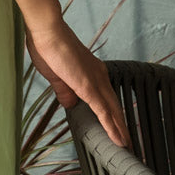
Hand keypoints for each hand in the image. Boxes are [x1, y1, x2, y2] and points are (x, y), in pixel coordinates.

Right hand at [25, 20, 131, 148]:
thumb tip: (70, 103)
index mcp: (90, 70)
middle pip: (114, 105)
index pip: (105, 96)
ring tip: (127, 145)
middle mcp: (98, 75)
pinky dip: (113, 128)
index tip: (116, 125)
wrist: (46, 29)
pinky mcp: (89, 88)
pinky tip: (119, 140)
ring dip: (121, 129)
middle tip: (128, 141)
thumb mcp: (55, 74)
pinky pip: (104, 112)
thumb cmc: (47, 46)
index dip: (112, 112)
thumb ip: (64, 90)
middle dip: (121, 124)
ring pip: (113, 111)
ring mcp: (95, 81)